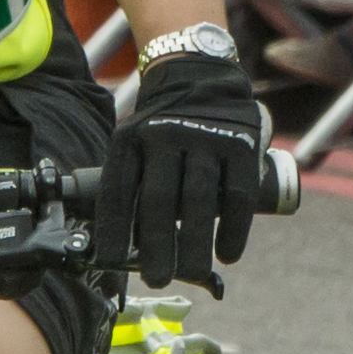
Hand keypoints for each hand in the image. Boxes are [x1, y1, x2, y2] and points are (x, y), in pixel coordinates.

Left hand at [108, 41, 276, 289]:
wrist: (200, 74)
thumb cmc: (161, 123)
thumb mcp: (134, 138)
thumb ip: (131, 179)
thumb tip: (118, 241)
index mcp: (130, 138)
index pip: (118, 191)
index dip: (113, 230)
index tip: (112, 262)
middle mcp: (164, 135)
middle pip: (158, 202)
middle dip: (156, 247)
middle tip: (157, 279)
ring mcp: (205, 137)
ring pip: (198, 201)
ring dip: (195, 245)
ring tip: (192, 274)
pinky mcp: (240, 142)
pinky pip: (237, 195)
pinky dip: (233, 230)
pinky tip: (227, 256)